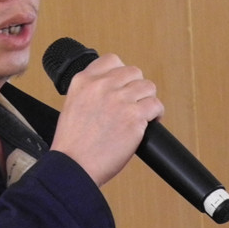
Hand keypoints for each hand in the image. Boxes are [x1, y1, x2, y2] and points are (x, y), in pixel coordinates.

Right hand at [50, 53, 163, 186]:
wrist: (73, 166)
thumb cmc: (72, 144)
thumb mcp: (72, 105)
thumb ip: (91, 92)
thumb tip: (113, 89)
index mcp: (84, 81)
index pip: (112, 60)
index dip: (122, 73)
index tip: (123, 85)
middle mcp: (102, 86)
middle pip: (134, 72)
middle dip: (136, 87)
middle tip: (134, 102)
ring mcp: (119, 100)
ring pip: (148, 86)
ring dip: (148, 99)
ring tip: (143, 113)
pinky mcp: (134, 117)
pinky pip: (156, 105)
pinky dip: (156, 114)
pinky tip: (149, 123)